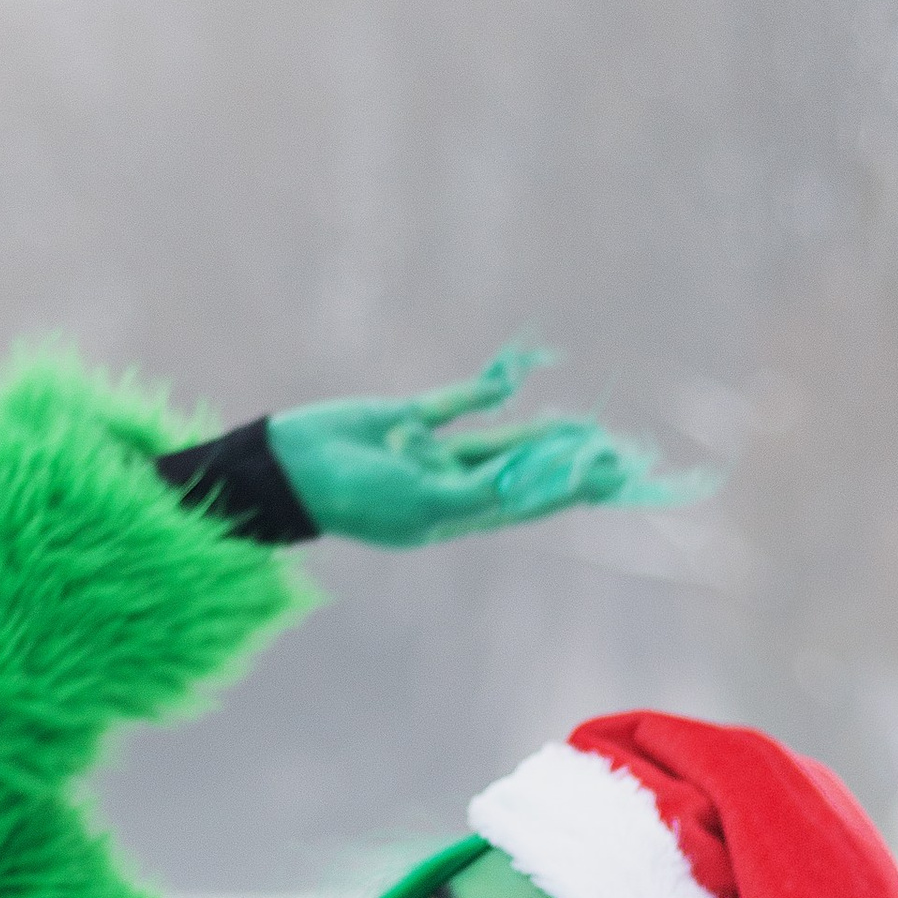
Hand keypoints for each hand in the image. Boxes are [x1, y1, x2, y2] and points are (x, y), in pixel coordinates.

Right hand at [266, 345, 670, 548]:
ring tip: (577, 423)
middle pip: (516, 474)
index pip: (523, 502)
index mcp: (452, 516)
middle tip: (610, 448)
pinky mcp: (403, 421)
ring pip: (492, 441)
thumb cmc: (350, 496)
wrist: (287, 467)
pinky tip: (512, 381)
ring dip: (532, 433)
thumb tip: (525, 488)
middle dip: (561, 464)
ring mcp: (424, 454)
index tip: (607, 475)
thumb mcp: (416, 502)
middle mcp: (445, 487)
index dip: (566, 489)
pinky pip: (451, 407)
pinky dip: (480, 394)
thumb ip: (474, 493)